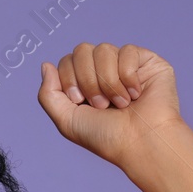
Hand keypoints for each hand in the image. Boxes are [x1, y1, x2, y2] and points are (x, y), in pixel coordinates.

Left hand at [38, 42, 181, 168]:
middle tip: (101, 105)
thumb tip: (46, 64)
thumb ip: (48, 94)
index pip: (67, 61)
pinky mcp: (146, 61)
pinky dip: (128, 76)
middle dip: (87, 80)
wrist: (140, 142)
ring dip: (108, 82)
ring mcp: (125, 64)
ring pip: (103, 49)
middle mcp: (103, 70)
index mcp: (84, 82)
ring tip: (120, 103)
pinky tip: (136, 94)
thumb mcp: (66, 120)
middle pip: (82, 50)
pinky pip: (127, 51)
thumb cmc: (105, 137)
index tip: (79, 102)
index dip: (69, 79)